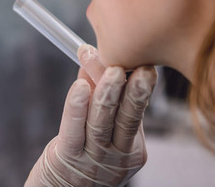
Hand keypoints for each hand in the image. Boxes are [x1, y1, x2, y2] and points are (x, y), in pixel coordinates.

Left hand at [26, 45, 156, 186]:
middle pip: (128, 119)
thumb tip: (96, 55)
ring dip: (107, 92)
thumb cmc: (83, 151)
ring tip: (112, 70)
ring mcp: (95, 159)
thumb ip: (97, 93)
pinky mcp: (70, 158)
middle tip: (141, 67)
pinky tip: (79, 87)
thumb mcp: (100, 127)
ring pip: (102, 122)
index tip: (145, 63)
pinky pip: (74, 130)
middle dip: (134, 91)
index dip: (140, 88)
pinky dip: (77, 106)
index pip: (137, 113)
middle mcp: (118, 155)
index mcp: (132, 147)